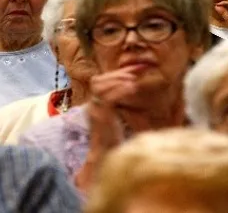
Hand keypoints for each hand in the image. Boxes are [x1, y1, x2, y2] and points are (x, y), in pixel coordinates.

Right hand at [75, 66, 139, 193]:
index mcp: (95, 104)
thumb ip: (118, 104)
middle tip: (135, 72)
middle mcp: (92, 105)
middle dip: (117, 73)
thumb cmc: (114, 141)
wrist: (107, 159)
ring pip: (100, 86)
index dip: (117, 73)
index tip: (135, 69)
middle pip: (97, 81)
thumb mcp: (116, 118)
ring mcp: (95, 111)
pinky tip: (133, 88)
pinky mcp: (101, 117)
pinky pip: (108, 98)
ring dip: (118, 80)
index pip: (100, 81)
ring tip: (133, 80)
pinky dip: (120, 90)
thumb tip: (132, 88)